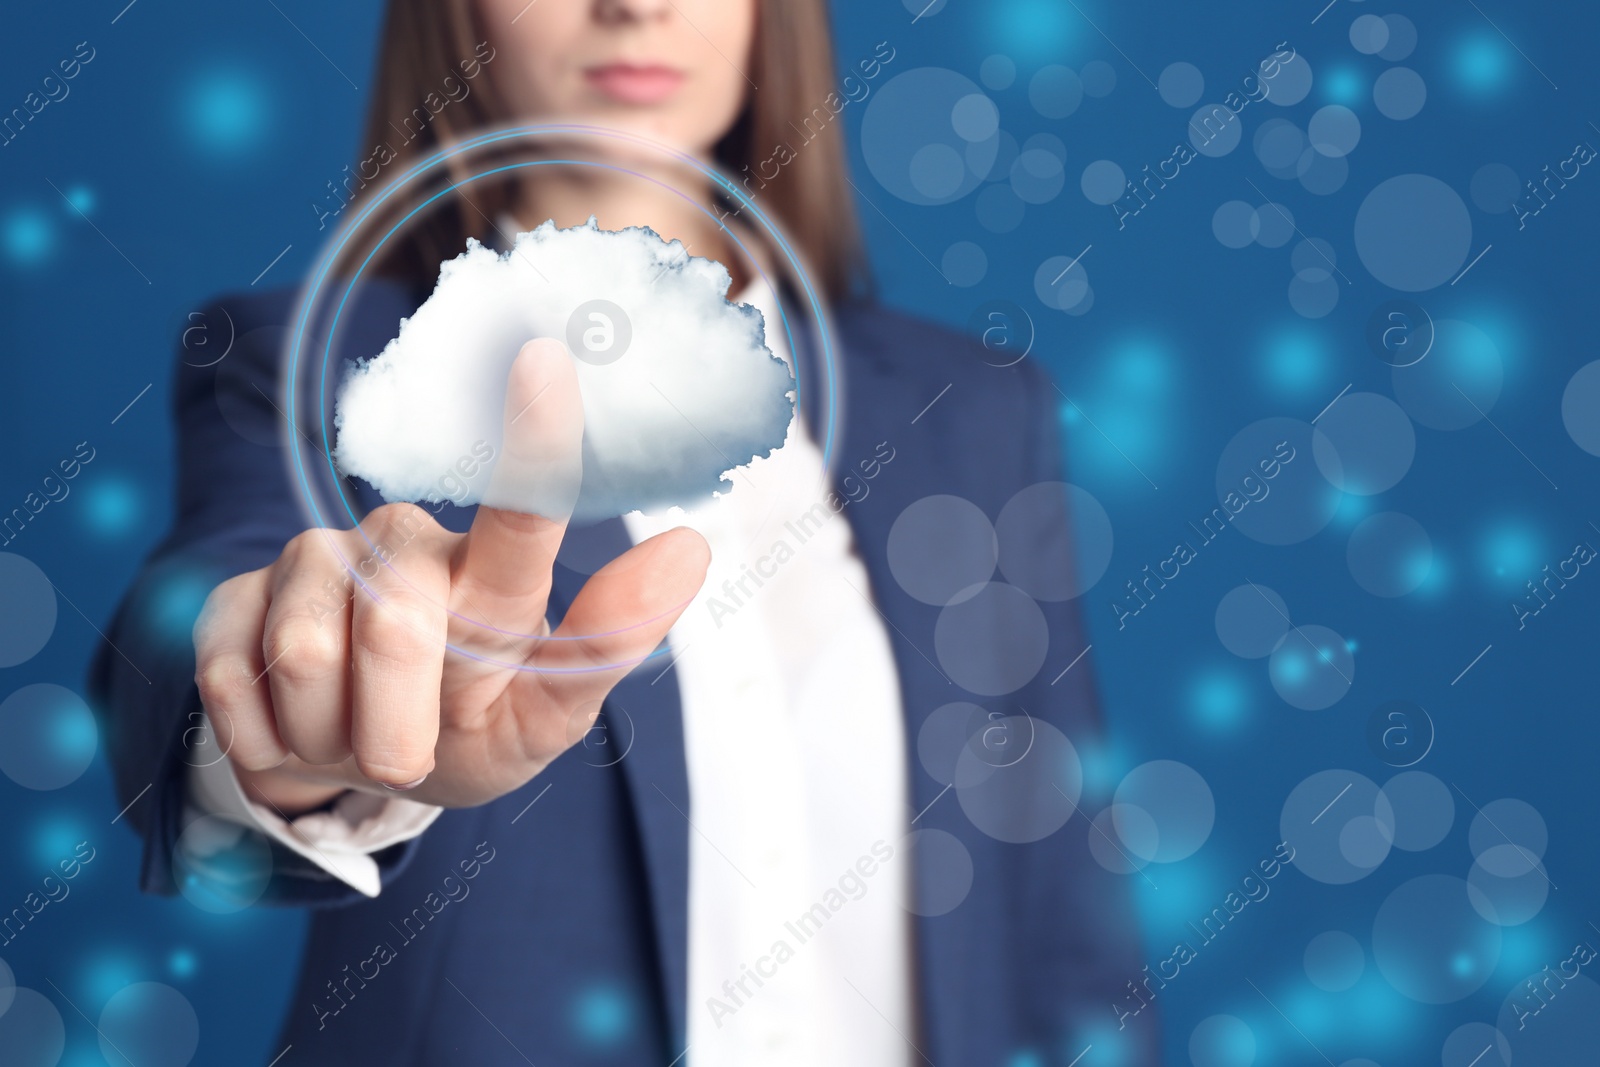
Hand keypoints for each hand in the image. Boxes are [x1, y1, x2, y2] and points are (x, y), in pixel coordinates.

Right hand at [191, 339, 708, 813]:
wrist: (359, 771)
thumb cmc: (472, 727)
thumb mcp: (546, 716)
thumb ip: (606, 643)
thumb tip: (691, 548)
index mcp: (491, 573)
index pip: (521, 509)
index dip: (532, 442)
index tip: (544, 358)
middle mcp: (403, 544)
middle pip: (397, 631)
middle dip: (400, 730)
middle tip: (410, 752)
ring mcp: (308, 562)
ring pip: (305, 660)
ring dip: (334, 738)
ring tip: (355, 730)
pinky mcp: (229, 600)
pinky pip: (233, 685)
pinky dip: (271, 743)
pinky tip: (294, 725)